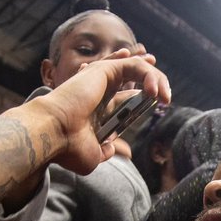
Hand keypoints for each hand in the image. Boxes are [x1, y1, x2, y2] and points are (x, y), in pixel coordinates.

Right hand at [40, 52, 170, 174]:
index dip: (142, 92)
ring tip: (165, 96)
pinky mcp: (102, 71)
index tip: (159, 98)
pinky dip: (147, 74)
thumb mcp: (93, 156)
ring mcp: (99, 79)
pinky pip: (132, 65)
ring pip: (135, 67)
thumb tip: (115, 148)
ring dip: (155, 79)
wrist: (54, 135)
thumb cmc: (67, 148)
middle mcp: (98, 91)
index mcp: (97, 108)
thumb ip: (106, 151)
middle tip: (166, 97)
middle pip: (133, 76)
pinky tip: (153, 91)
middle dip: (154, 81)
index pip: (124, 94)